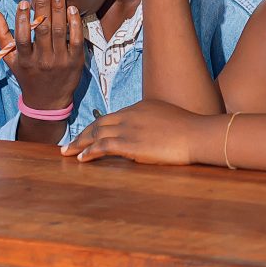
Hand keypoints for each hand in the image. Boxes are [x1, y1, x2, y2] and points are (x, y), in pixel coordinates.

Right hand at [0, 0, 86, 112]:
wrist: (48, 101)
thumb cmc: (28, 75)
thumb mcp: (11, 60)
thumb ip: (2, 35)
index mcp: (25, 59)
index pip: (22, 38)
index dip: (22, 20)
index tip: (23, 2)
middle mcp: (42, 60)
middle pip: (43, 30)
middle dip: (43, 7)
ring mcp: (60, 60)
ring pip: (59, 31)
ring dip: (59, 10)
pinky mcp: (75, 61)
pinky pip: (76, 39)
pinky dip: (74, 23)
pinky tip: (72, 8)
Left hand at [61, 100, 206, 163]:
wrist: (196, 134)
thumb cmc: (189, 130)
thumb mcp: (169, 120)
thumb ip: (155, 125)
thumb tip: (150, 136)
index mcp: (140, 107)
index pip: (113, 117)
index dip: (98, 127)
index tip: (89, 135)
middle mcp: (131, 114)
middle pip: (99, 123)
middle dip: (83, 134)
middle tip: (68, 145)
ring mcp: (129, 128)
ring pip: (97, 133)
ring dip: (80, 143)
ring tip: (68, 153)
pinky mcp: (130, 143)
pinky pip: (103, 146)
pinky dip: (90, 151)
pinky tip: (82, 158)